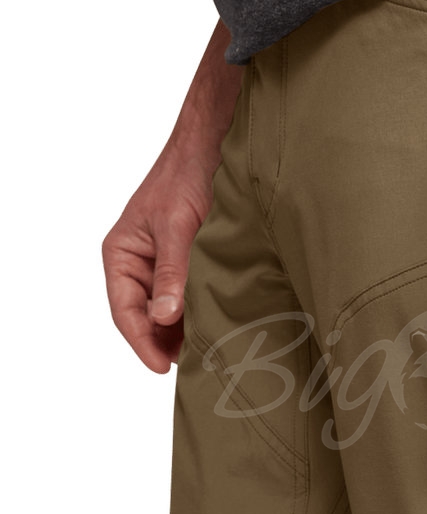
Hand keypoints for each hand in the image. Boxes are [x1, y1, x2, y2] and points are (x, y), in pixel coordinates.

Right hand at [102, 150, 212, 372]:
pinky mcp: (192, 266)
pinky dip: (202, 313)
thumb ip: (172, 272)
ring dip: (187, 330)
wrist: (216, 146)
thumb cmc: (187, 176)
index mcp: (121, 255)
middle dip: (167, 342)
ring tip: (211, 351)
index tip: (163, 367)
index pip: (124, 311)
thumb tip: (164, 316)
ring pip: (171, 312)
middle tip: (197, 364)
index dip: (142, 342)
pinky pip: (192, 298)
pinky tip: (219, 326)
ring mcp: (166, 267)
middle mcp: (139, 265)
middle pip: (147, 318)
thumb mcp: (178, 227)